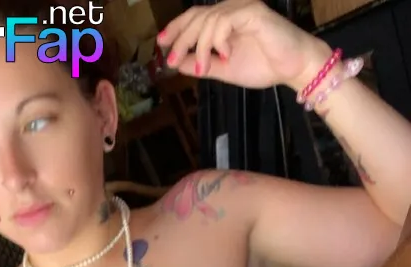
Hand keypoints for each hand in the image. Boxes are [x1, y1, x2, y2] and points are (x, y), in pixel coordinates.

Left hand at [157, 0, 331, 91]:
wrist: (293, 68)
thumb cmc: (264, 66)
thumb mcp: (224, 70)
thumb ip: (203, 64)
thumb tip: (178, 64)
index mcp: (225, 21)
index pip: (195, 17)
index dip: (176, 27)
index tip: (161, 43)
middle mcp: (232, 9)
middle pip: (197, 16)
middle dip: (181, 38)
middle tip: (171, 59)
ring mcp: (242, 8)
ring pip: (208, 20)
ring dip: (199, 46)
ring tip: (202, 67)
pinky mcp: (253, 12)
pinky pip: (225, 21)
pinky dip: (219, 40)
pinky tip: (224, 55)